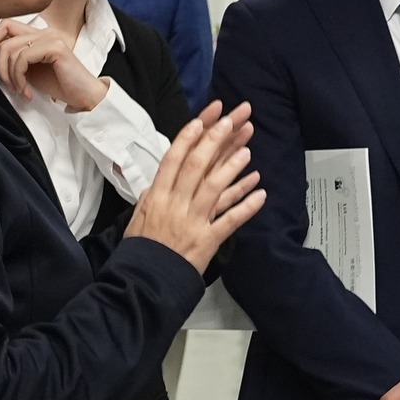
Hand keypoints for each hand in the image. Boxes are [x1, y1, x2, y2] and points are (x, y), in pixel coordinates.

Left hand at [0, 19, 108, 112]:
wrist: (85, 96)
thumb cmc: (59, 84)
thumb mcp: (30, 69)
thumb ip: (15, 58)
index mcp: (38, 34)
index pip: (5, 24)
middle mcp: (45, 31)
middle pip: (4, 37)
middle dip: (0, 65)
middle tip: (9, 84)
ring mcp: (51, 37)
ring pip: (11, 49)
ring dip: (10, 75)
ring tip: (20, 89)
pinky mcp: (55, 48)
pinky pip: (23, 58)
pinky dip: (19, 77)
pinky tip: (27, 91)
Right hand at [123, 102, 264, 272]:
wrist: (143, 281)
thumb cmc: (141, 248)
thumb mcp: (138, 217)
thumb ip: (152, 196)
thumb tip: (160, 179)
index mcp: (157, 196)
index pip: (174, 159)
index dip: (189, 137)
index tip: (204, 118)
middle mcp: (175, 204)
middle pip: (197, 166)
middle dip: (215, 140)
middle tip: (232, 120)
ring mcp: (193, 222)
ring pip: (214, 189)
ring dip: (232, 168)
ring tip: (248, 150)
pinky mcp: (208, 240)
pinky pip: (230, 221)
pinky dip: (246, 206)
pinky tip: (261, 192)